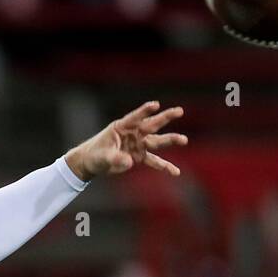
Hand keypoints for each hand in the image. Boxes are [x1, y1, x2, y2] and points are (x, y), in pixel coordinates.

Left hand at [64, 100, 186, 180]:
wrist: (93, 162)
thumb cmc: (95, 154)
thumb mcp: (102, 157)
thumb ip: (115, 158)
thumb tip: (129, 162)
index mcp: (121, 127)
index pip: (135, 117)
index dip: (145, 111)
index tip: (156, 105)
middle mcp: (133, 133)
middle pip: (151, 124)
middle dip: (165, 118)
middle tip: (179, 111)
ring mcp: (138, 144)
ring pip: (157, 141)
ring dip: (170, 140)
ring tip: (184, 140)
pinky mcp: (139, 156)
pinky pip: (154, 161)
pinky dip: (164, 166)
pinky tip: (175, 172)